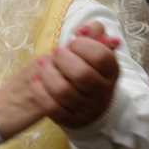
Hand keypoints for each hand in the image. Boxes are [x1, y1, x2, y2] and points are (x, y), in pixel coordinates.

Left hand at [0, 21, 119, 136]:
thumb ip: (93, 34)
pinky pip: (51, 107)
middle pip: (82, 74)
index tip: (73, 41)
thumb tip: (86, 29)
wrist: (90, 105)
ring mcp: (86, 108)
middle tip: (56, 52)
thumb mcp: (96, 50)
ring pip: (63, 91)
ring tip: (42, 63)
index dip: (83, 45)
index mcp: (112, 72)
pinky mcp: (68, 120)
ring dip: (48, 73)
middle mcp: (102, 92)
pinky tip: (36, 80)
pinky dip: (40, 91)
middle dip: (63, 59)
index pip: (101, 57)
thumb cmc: (89, 69)